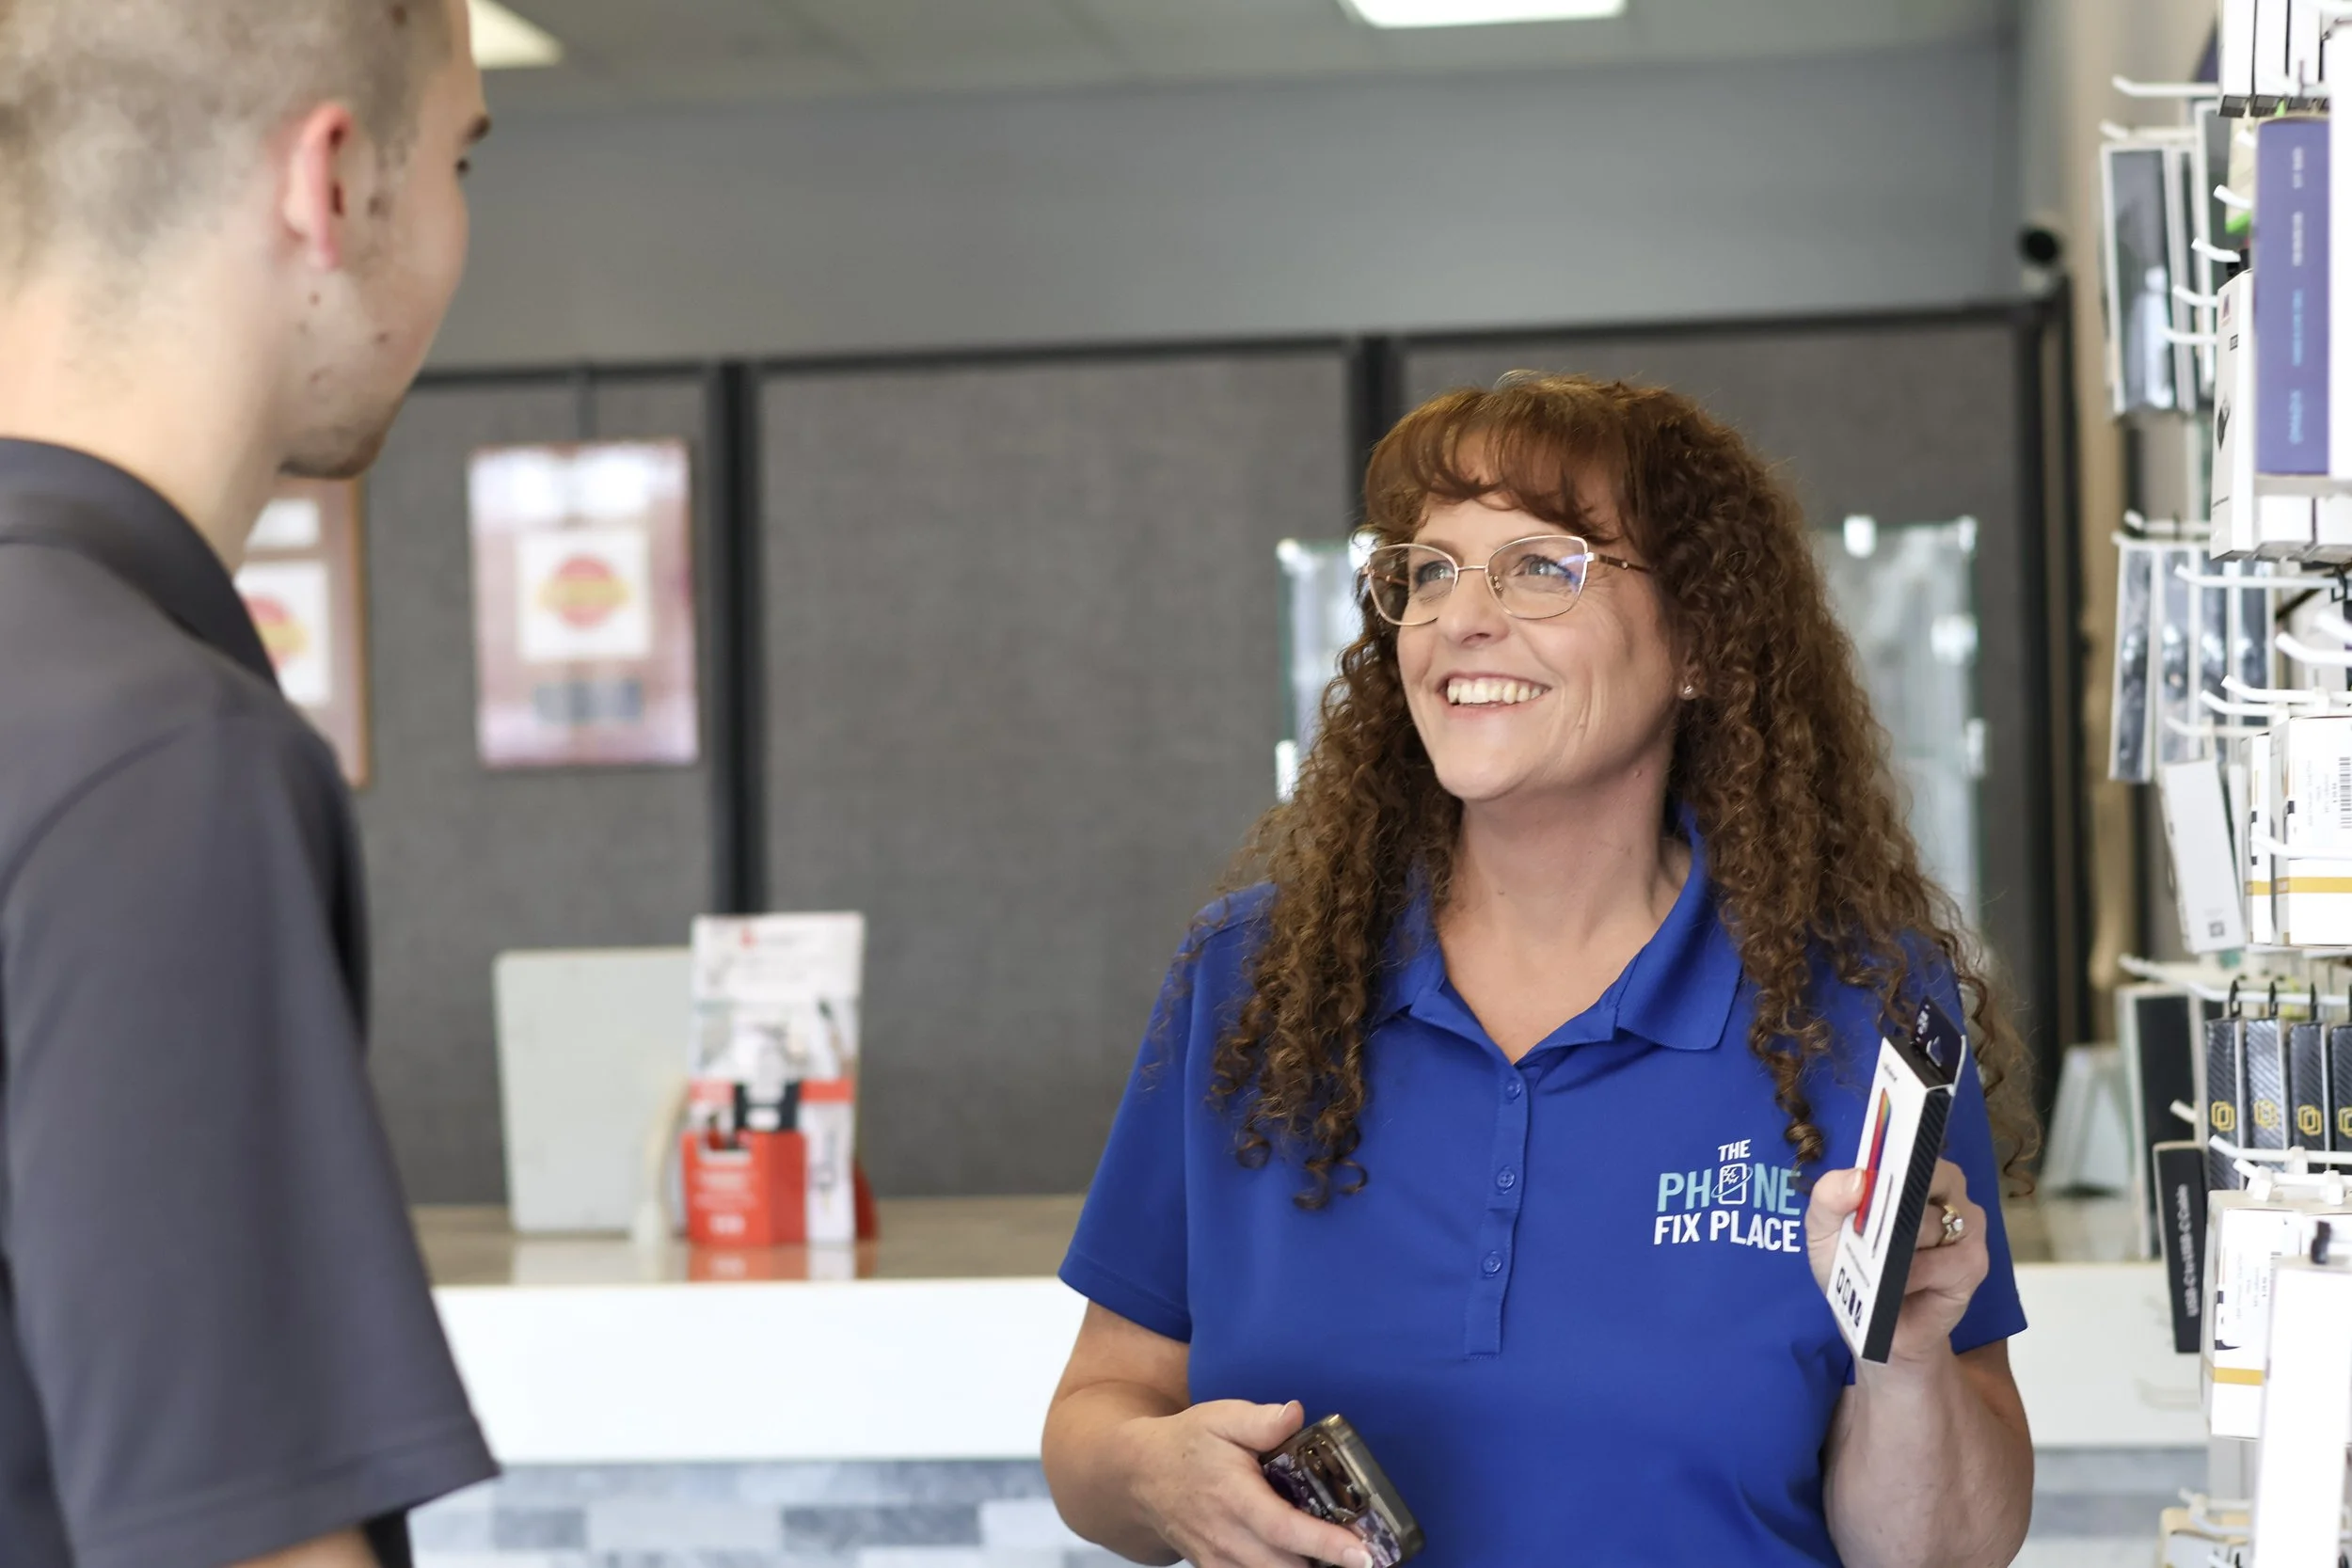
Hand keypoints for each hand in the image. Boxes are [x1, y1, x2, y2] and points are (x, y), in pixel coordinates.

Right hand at [1117, 1399, 1374, 1567]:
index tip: (1363, 1553)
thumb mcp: (1220, 1418)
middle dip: (1330, 1566)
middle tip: (1371, 1556)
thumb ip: (1260, 1420)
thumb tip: (1296, 1414)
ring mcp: (1221, 1562)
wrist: (1141, 1478)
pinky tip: (1310, 1560)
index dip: (1326, 1544)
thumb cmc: (1188, 1444)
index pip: (1284, 1528)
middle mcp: (1227, 1538)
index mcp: (1233, 1496)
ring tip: (1345, 1558)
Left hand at [1806, 1157, 1988, 1365]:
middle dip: (1888, 1208)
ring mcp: (1967, 1226)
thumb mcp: (1824, 1232)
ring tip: (1879, 1266)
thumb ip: (1827, 1199)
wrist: (1876, 1326)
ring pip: (1927, 1224)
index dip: (1894, 1155)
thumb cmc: (1853, 1268)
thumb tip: (1858, 1177)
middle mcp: (1948, 1191)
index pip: (1911, 1147)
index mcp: (1914, 1172)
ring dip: (1895, 1249)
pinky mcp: (1974, 1264)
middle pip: (1924, 1180)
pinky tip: (1899, 1286)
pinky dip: (1911, 1276)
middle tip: (1866, 1231)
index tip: (1872, 1166)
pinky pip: (1940, 1263)